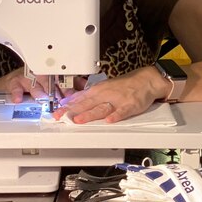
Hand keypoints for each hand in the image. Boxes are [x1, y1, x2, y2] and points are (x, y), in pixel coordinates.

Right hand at [0, 69, 83, 102]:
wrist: (17, 79)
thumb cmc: (40, 79)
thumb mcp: (56, 79)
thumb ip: (72, 83)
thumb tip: (84, 87)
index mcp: (52, 73)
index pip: (62, 80)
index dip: (68, 88)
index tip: (73, 96)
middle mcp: (40, 74)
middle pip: (49, 82)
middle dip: (55, 92)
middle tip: (60, 100)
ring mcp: (28, 78)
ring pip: (34, 85)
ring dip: (39, 93)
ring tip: (42, 99)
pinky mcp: (15, 82)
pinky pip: (16, 87)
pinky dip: (17, 93)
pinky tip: (18, 99)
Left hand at [53, 66, 167, 123]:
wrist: (145, 80)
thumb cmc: (124, 86)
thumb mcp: (104, 87)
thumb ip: (89, 96)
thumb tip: (72, 101)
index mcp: (98, 90)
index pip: (79, 99)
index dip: (67, 106)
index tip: (56, 112)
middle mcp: (105, 94)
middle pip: (87, 104)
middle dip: (73, 111)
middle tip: (62, 117)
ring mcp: (117, 100)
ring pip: (101, 108)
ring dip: (89, 114)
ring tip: (79, 120)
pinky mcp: (130, 105)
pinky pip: (122, 111)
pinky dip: (116, 116)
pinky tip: (109, 120)